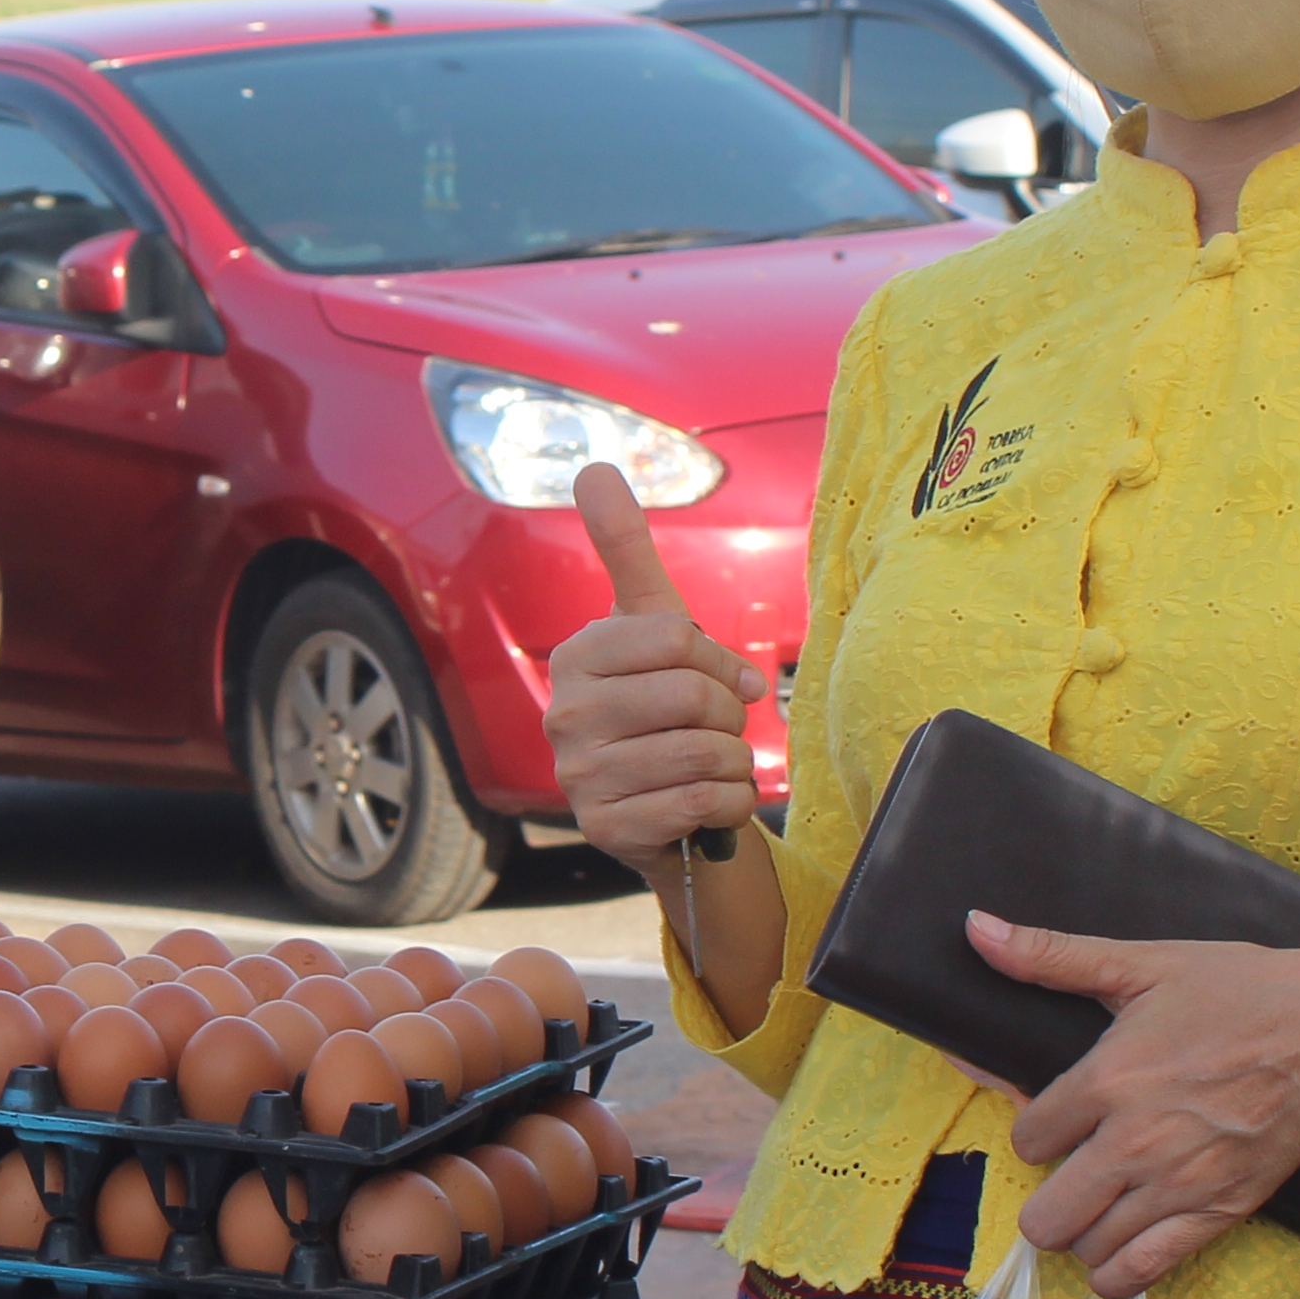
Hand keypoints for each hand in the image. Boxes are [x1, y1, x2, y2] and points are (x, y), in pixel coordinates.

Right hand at [545, 464, 767, 861]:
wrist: (666, 809)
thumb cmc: (663, 706)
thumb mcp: (652, 624)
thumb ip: (624, 548)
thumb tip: (593, 468)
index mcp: (576, 657)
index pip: (676, 639)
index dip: (721, 660)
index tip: (726, 679)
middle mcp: (564, 716)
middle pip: (693, 697)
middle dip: (730, 716)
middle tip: (721, 728)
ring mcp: (579, 777)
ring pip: (704, 753)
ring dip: (735, 762)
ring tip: (715, 765)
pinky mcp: (606, 830)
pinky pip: (702, 804)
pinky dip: (730, 803)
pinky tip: (713, 803)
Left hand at [977, 918, 1299, 1297]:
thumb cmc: (1241, 992)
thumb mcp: (1144, 963)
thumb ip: (1053, 956)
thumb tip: (975, 927)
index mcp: (1108, 1079)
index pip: (1026, 1141)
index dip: (1036, 1134)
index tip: (1059, 1123)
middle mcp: (1135, 1142)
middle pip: (1045, 1215)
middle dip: (1048, 1200)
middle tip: (1072, 1177)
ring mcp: (1178, 1186)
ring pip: (1088, 1249)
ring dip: (1085, 1234)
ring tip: (1102, 1206)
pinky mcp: (1218, 1215)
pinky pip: (1141, 1273)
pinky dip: (1120, 1272)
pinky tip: (1123, 1248)